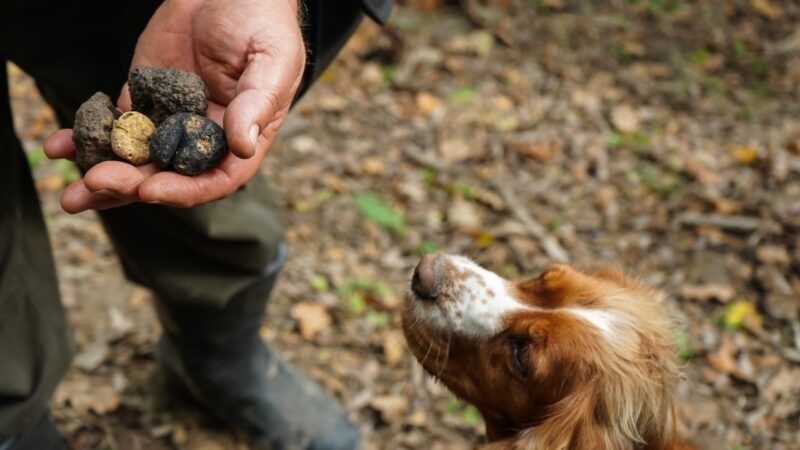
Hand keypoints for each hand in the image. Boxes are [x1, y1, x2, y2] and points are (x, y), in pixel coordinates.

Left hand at [44, 0, 304, 212]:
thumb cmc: (263, 24)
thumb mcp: (272, 63)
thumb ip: (256, 104)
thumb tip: (243, 147)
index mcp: (238, 137)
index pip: (212, 179)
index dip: (182, 190)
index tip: (149, 190)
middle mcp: (202, 137)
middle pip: (165, 174)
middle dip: (129, 185)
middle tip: (96, 182)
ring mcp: (169, 119)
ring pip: (135, 159)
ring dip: (103, 176)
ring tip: (72, 193)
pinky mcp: (142, 97)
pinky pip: (113, 125)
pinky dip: (86, 138)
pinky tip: (62, 145)